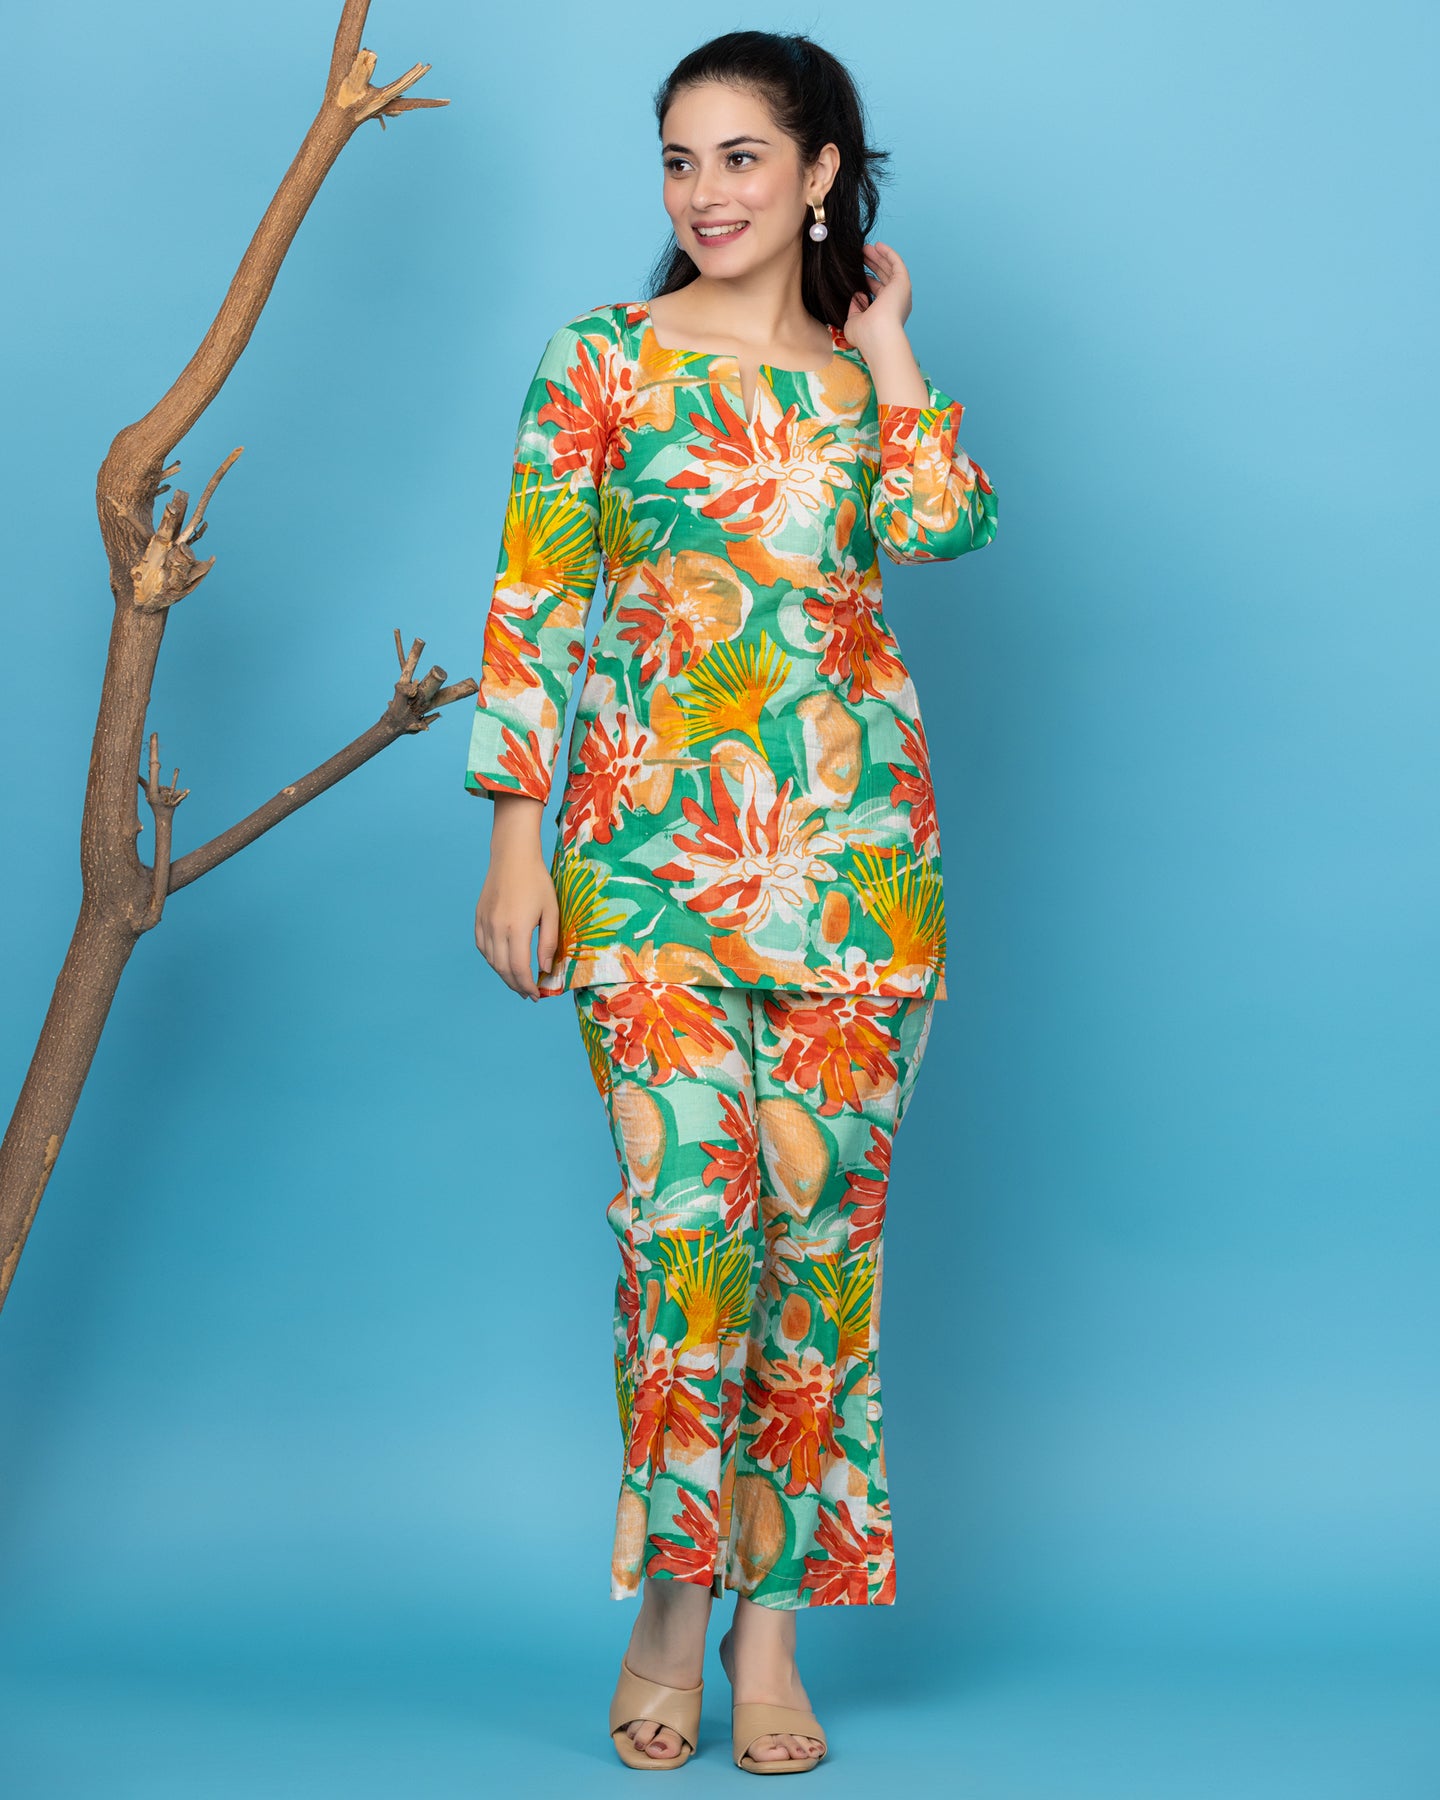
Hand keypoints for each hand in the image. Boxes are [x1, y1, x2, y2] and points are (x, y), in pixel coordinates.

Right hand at [475, 794, 558, 998]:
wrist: (512, 856)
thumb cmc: (537, 881)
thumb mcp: (551, 912)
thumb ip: (548, 942)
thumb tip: (544, 969)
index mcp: (516, 929)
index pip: (519, 969)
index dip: (527, 986)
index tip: (536, 995)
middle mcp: (496, 929)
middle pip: (503, 969)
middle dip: (516, 985)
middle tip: (527, 994)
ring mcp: (484, 923)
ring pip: (491, 960)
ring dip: (504, 975)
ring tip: (517, 981)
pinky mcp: (478, 918)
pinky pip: (483, 947)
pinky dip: (492, 960)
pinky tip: (503, 962)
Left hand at [843, 241, 913, 355]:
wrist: (878, 336)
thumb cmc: (865, 335)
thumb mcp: (854, 322)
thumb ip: (855, 309)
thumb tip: (858, 295)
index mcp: (887, 312)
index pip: (878, 292)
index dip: (868, 280)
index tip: (857, 272)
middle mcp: (896, 301)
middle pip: (884, 277)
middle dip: (873, 265)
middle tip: (861, 254)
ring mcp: (900, 292)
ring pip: (890, 269)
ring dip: (879, 257)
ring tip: (866, 248)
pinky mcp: (903, 283)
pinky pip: (896, 263)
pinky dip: (888, 253)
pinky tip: (878, 245)